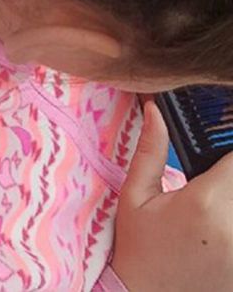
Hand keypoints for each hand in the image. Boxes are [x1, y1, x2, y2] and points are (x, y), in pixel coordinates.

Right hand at [112, 100, 232, 289]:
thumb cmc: (139, 248)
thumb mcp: (135, 198)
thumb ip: (150, 152)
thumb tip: (155, 110)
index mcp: (205, 201)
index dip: (229, 148)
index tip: (221, 149)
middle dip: (230, 177)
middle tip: (214, 184)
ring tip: (215, 208)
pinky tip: (219, 229)